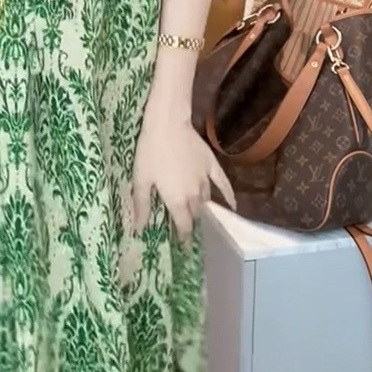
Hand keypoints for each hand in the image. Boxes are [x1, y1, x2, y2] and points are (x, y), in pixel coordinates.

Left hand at [132, 105, 235, 244]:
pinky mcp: (212, 166)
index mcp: (177, 201)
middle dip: (192, 222)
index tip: (185, 247)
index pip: (184, 226)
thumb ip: (142, 205)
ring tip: (201, 216)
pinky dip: (229, 196)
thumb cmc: (150, 152)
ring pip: (207, 201)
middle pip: (196, 215)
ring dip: (203, 209)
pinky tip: (233, 206)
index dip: (184, 237)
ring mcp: (206, 180)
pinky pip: (224, 184)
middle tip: (188, 227)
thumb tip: (139, 229)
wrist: (167, 125)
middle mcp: (194, 195)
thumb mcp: (141, 179)